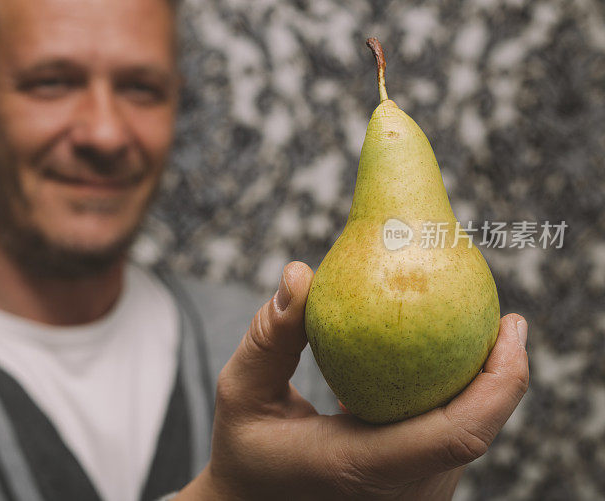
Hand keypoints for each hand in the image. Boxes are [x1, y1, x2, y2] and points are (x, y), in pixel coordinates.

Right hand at [177, 261, 528, 500]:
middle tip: (500, 316)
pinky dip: (456, 401)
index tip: (511, 325)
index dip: (499, 381)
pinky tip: (443, 364)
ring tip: (476, 332)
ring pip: (466, 438)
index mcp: (361, 467)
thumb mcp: (241, 389)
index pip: (457, 432)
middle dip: (500, 373)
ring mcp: (408, 496)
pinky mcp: (410, 490)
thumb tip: (300, 273)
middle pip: (475, 432)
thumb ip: (270, 335)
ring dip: (481, 387)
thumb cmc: (245, 449)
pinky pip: (449, 442)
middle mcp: (398, 492)